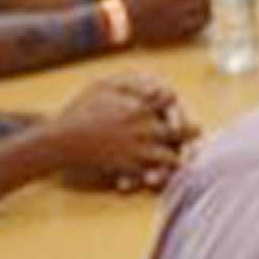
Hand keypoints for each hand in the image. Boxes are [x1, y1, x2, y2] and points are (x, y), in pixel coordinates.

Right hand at [51, 75, 195, 190]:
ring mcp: (139, 151)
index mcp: (139, 106)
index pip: (171, 99)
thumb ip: (129, 82)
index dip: (177, 102)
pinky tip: (158, 174)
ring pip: (174, 157)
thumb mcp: (101, 86)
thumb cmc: (79, 111)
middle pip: (183, 130)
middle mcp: (144, 129)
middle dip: (192, 131)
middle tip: (196, 132)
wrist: (61, 141)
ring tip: (182, 157)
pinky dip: (160, 176)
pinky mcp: (130, 169)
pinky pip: (155, 176)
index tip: (176, 105)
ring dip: (179, 157)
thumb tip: (154, 83)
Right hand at [120, 0, 212, 44]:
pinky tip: (196, 19)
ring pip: (205, 17)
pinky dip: (200, 24)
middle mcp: (180, 9)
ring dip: (207, 9)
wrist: (118, 20)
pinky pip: (195, 31)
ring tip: (204, 4)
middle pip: (207, 0)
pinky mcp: (174, 35)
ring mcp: (178, 24)